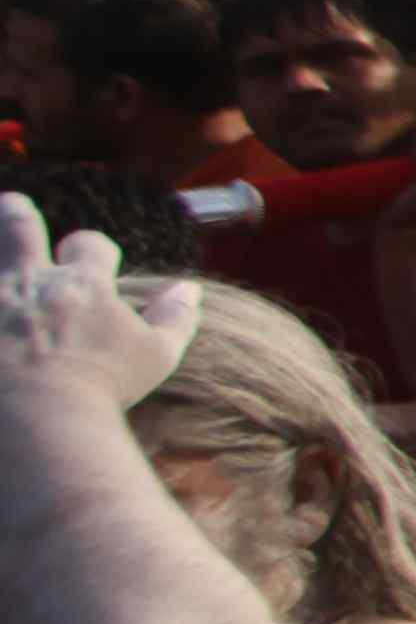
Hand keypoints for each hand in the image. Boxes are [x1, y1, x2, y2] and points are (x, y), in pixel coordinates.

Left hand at [0, 194, 200, 412]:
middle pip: (20, 229)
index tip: (85, 253)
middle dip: (17, 216)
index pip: (91, 246)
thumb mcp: (155, 356)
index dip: (90, 248)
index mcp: (84, 284)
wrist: (35, 416)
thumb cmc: (101, 386)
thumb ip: (174, 319)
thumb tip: (190, 290)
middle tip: (12, 206)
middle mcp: (33, 280)